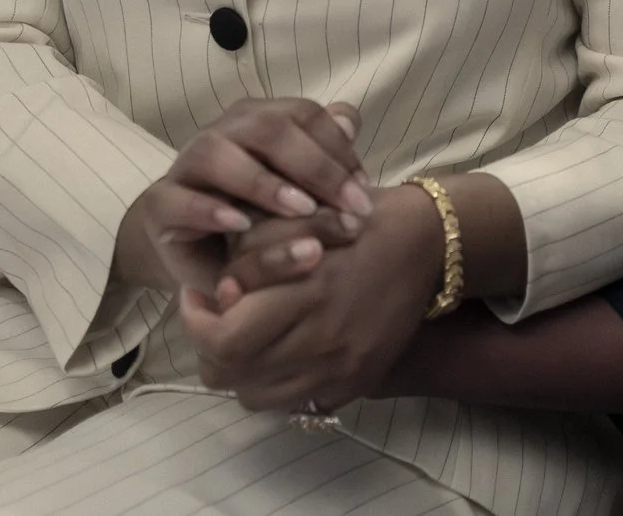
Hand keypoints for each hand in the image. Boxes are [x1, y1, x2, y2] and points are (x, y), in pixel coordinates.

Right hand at [112, 98, 370, 295]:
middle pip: (266, 128)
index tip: (364, 190)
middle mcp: (222, 134)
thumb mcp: (297, 193)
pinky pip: (178, 199)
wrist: (196, 254)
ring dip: (264, 182)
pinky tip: (240, 224)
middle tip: (348, 206)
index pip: (303, 114)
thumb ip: (324, 156)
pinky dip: (210, 209)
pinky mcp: (159, 205)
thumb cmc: (257, 217)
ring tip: (301, 210)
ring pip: (217, 153)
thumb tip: (350, 121)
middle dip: (314, 165)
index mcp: (258, 121)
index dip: (338, 147)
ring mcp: (186, 166)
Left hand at [180, 182, 447, 412]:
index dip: (195, 321)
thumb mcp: (296, 220)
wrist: (426, 244)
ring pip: (256, 398)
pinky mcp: (356, 385)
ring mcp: (342, 371)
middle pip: (231, 377)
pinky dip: (277, 382)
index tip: (197, 296)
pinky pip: (295, 402)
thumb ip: (249, 260)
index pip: (224, 340)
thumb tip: (221, 298)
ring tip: (249, 335)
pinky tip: (284, 348)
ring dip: (241, 371)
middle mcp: (324, 343)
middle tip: (217, 317)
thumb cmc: (354, 221)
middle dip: (210, 348)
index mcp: (308, 294)